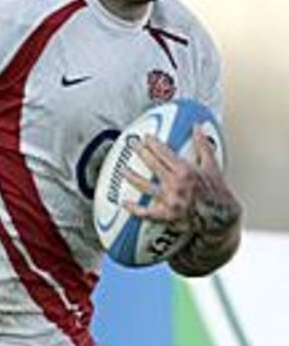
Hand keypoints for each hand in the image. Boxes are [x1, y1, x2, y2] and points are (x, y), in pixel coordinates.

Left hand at [123, 126, 240, 236]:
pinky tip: (125, 203)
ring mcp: (170, 200)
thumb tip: (198, 127)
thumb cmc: (217, 192)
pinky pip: (147, 212)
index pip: (164, 153)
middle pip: (152, 165)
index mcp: (186, 171)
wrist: (222, 218)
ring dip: (132, 177)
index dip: (152, 144)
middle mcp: (176, 184)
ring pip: (145, 186)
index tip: (146, 138)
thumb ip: (202, 145)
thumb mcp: (212, 166)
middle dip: (141, 153)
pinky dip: (135, 209)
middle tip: (134, 146)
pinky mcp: (167, 215)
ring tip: (122, 170)